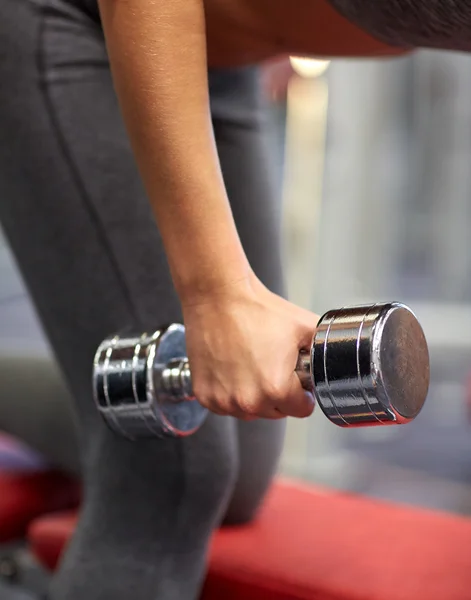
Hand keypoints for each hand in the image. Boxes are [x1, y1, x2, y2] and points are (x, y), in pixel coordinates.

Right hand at [181, 272, 318, 419]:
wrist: (218, 296)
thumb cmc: (256, 309)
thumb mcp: (304, 327)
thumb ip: (324, 351)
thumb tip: (338, 360)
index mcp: (276, 389)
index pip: (302, 410)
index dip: (302, 392)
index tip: (295, 377)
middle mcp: (248, 402)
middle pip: (276, 412)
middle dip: (278, 394)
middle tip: (271, 364)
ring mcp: (223, 401)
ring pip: (250, 411)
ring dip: (254, 396)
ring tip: (250, 363)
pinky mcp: (205, 395)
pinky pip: (225, 405)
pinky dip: (230, 392)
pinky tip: (232, 368)